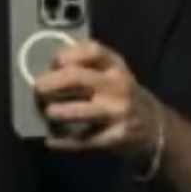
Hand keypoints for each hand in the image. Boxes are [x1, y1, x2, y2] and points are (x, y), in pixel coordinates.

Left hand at [33, 40, 163, 169]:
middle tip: (38, 89)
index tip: (53, 62)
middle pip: (78, 78)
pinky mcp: (116, 137)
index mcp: (115, 65)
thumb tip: (46, 73)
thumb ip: (85, 68)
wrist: (152, 126)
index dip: (67, 54)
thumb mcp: (111, 74)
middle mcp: (118, 85)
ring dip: (58, 112)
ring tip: (48, 113)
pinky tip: (51, 140)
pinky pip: (83, 140)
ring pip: (80, 111)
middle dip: (51, 83)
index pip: (91, 50)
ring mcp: (118, 112)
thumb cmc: (120, 95)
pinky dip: (63, 141)